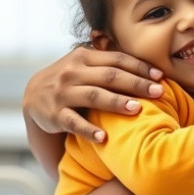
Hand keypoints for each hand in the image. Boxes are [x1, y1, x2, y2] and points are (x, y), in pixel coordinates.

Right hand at [23, 45, 163, 141]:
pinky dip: (88, 130)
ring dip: (116, 102)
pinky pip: (74, 123)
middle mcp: (73, 72)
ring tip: (137, 109)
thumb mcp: (83, 62)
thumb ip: (108, 59)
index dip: (139, 67)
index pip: (117, 59)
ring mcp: (63, 93)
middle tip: (158, 92)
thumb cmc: (71, 78)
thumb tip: (147, 57)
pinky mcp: (55, 115)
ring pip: (93, 96)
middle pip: (109, 76)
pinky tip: (104, 138)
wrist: (33, 94)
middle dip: (135, 83)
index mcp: (84, 56)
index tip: (160, 76)